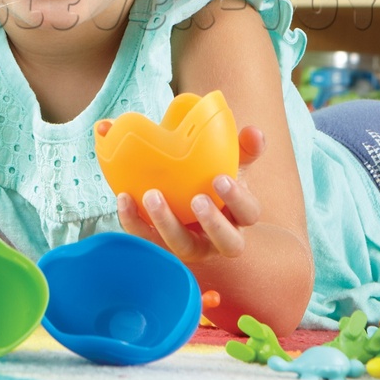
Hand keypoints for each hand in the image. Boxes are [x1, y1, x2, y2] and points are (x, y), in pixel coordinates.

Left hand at [114, 125, 264, 262]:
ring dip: (168, 224)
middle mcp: (219, 238)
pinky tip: (125, 198)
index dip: (237, 199)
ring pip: (184, 247)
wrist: (185, 200)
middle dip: (213, 224)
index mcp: (238, 215)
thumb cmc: (211, 180)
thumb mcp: (229, 163)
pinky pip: (148, 240)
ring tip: (152, 196)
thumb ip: (242, 146)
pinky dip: (134, 221)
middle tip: (197, 199)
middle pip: (227, 242)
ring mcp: (191, 246)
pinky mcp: (161, 248)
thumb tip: (254, 131)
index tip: (220, 178)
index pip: (249, 212)